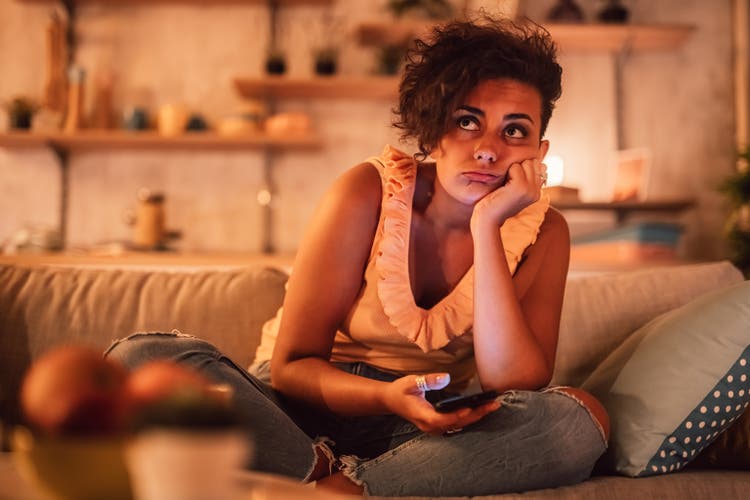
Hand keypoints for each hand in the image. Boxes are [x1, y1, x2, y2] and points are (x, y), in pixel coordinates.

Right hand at [381, 373, 500, 434]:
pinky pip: (457, 423)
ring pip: (459, 425)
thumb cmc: (400, 391)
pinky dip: (469, 417)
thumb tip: (446, 377)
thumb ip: (428, 381)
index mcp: (423, 416)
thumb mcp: (411, 382)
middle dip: (476, 414)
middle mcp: (430, 426)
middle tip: (494, 404)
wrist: (390, 401)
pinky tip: (481, 408)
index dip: (458, 415)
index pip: (444, 419)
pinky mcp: (438, 425)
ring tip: (492, 405)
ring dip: (476, 416)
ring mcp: (434, 428)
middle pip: (457, 423)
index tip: (472, 407)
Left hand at [471, 158, 546, 230]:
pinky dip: (507, 172)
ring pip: (525, 162)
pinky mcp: (522, 187)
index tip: (510, 183)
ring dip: (512, 169)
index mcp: (537, 191)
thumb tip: (540, 157)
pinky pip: (516, 167)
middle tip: (506, 184)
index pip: (536, 165)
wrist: (487, 220)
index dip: (521, 168)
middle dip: (518, 167)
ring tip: (505, 186)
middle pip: (532, 161)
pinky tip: (502, 187)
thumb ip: (525, 176)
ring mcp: (531, 189)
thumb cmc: (495, 204)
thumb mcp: (512, 189)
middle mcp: (537, 191)